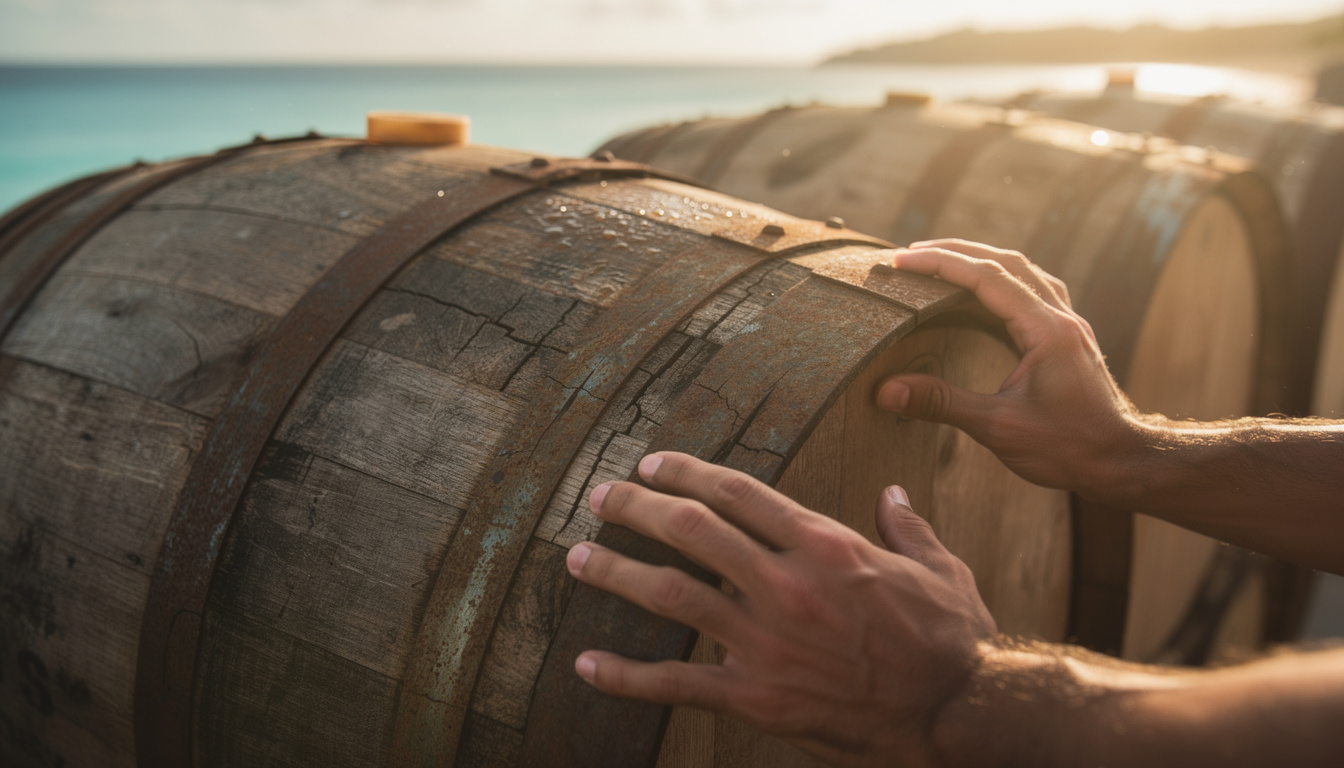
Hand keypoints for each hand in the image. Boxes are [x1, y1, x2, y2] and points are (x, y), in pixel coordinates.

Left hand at [566, 451, 995, 767]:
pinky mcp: (759, 697)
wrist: (960, 713)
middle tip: (600, 497)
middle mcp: (787, 584)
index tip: (652, 463)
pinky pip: (677, 684)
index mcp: (826, 545)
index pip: (739, 492)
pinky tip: (588, 665)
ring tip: (576, 557)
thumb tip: (893, 497)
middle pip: (692, 530)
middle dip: (637, 507)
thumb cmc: (952, 640)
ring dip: (617, 572)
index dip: (687, 471)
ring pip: (672, 596)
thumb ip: (908, 528)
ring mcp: (767, 641)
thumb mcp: (941, 569)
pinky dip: (627, 676)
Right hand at [874, 239, 1141, 496]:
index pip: (986, 277)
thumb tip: (885, 391)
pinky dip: (1003, 279)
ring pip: (1023, 271)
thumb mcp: (998, 428)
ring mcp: (1069, 325)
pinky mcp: (1069, 337)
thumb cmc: (1069, 448)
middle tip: (911, 253)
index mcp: (1047, 330)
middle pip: (1006, 262)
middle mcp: (1062, 317)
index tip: (900, 260)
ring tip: (942, 263)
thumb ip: (942, 403)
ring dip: (981, 259)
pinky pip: (1035, 289)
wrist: (1122, 463)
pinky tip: (986, 291)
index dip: (940, 264)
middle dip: (955, 251)